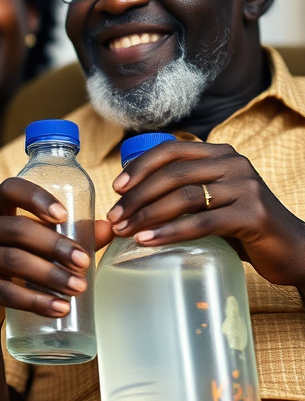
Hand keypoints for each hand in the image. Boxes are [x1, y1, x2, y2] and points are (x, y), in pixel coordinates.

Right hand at [0, 178, 106, 334]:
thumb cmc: (12, 266)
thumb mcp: (34, 246)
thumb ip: (70, 235)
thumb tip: (109, 228)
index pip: (11, 189)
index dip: (37, 198)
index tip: (64, 215)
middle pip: (18, 229)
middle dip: (56, 246)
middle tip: (84, 263)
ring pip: (14, 261)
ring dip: (51, 275)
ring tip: (79, 288)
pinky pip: (5, 292)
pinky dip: (35, 301)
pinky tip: (59, 308)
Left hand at [108, 140, 304, 289]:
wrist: (292, 250)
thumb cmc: (242, 226)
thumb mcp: (213, 199)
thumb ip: (184, 191)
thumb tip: (128, 200)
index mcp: (221, 154)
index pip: (171, 150)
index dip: (139, 167)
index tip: (116, 188)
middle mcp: (234, 163)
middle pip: (172, 175)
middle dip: (136, 197)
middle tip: (114, 219)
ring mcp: (245, 187)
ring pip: (184, 197)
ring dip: (148, 215)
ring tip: (125, 232)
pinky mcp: (252, 214)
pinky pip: (202, 222)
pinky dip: (170, 232)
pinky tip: (148, 241)